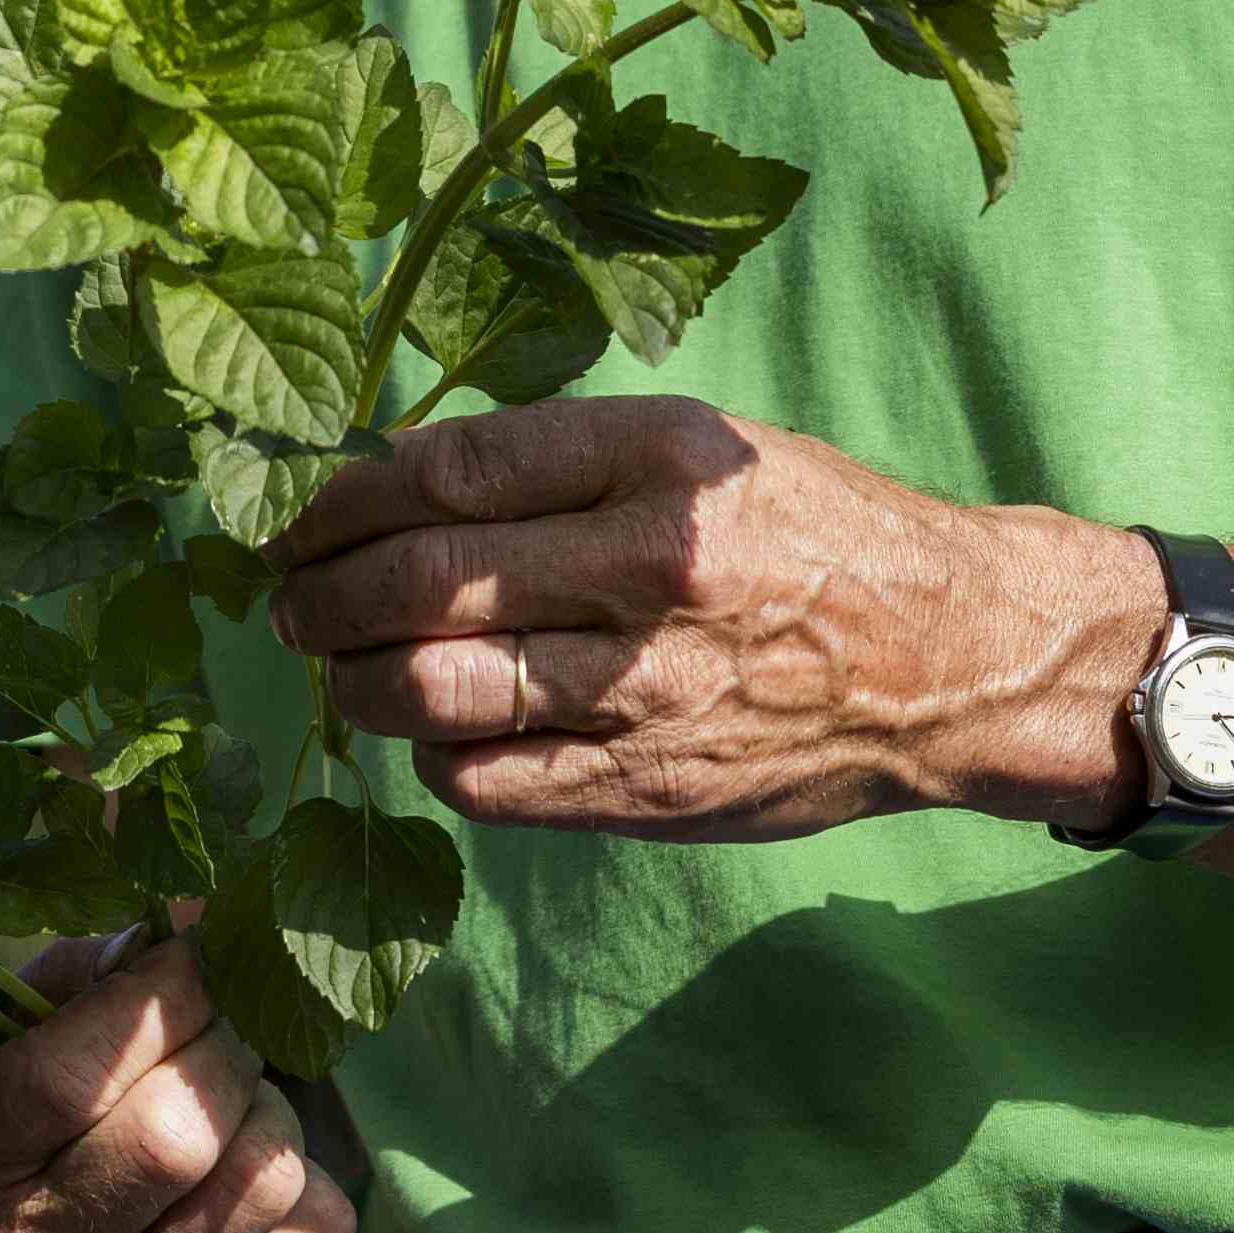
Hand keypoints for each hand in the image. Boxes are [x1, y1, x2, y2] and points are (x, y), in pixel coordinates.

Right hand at [0, 926, 351, 1232]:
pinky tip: (250, 1197)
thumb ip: (83, 975)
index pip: (71, 1069)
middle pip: (181, 1124)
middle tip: (230, 1019)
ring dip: (271, 1110)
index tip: (198, 947)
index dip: (160, 991)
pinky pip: (318, 1231)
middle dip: (228, 1042)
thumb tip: (196, 917)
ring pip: (264, 1169)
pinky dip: (306, 1189)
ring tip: (233, 1110)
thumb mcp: (12, 1054)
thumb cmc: (40, 1152)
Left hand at [264, 396, 1152, 840]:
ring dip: (351, 681)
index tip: (293, 512)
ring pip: (430, 689)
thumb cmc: (810, 534)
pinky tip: (434, 732)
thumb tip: (389, 481)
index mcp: (661, 455)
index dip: (338, 497)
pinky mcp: (648, 786)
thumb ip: (560, 461)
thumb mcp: (704, 445)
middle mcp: (652, 564)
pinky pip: (484, 780)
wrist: (949, 658)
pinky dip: (433, 756)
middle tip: (284, 599)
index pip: (444, 469)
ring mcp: (649, 686)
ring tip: (335, 668)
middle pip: (418, 580)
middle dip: (316, 593)